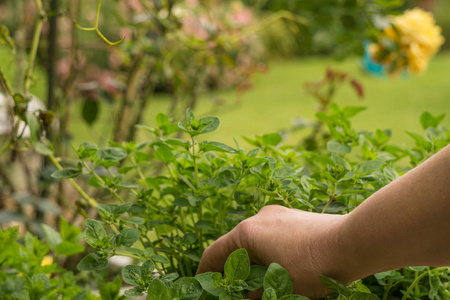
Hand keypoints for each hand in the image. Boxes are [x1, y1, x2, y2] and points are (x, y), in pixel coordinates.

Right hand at [197, 205, 347, 298]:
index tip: (202, 286)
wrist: (352, 242)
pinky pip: (270, 236)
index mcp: (247, 232)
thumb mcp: (278, 285)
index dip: (205, 272)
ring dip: (251, 262)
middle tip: (234, 290)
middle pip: (234, 247)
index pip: (214, 253)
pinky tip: (279, 269)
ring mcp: (277, 215)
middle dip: (232, 270)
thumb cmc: (312, 266)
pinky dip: (266, 253)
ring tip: (259, 283)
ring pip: (254, 241)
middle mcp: (258, 218)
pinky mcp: (292, 218)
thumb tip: (246, 295)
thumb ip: (254, 292)